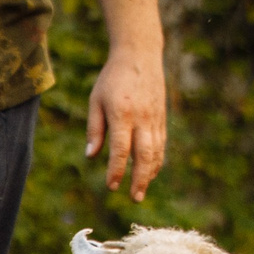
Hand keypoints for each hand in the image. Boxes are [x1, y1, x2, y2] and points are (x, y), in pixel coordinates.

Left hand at [85, 46, 165, 200]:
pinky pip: (161, 143)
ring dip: (150, 173)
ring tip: (141, 192)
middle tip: (134, 198)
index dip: (116, 169)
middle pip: (144, 154)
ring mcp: (155, 118)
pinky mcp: (162, 117)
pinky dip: (157, 160)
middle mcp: (143, 118)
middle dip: (140, 178)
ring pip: (156, 150)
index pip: (121, 148)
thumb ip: (95, 129)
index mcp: (123, 114)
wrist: (140, 55)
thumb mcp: (96, 100)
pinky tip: (151, 172)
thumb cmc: (112, 79)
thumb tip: (91, 156)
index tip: (111, 186)